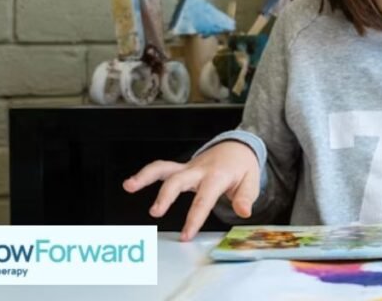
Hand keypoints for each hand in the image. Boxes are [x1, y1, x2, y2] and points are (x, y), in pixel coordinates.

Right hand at [123, 141, 260, 241]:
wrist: (237, 147)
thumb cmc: (242, 167)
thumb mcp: (251, 181)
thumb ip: (246, 197)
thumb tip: (244, 212)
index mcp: (217, 176)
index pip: (204, 199)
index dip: (194, 218)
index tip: (186, 235)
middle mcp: (199, 170)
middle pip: (179, 180)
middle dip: (166, 195)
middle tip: (156, 212)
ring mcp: (188, 168)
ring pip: (164, 168)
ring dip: (145, 176)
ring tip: (129, 186)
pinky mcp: (181, 168)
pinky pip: (162, 169)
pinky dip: (146, 174)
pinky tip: (131, 184)